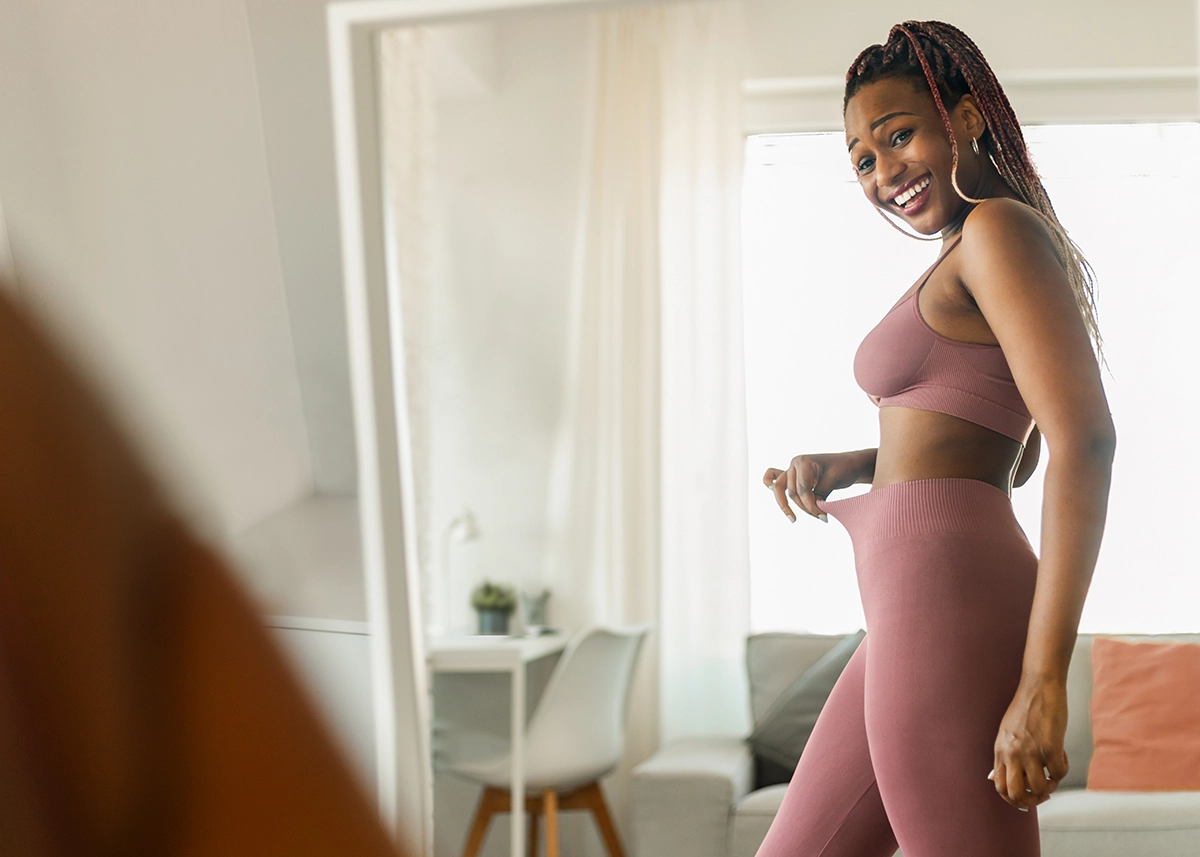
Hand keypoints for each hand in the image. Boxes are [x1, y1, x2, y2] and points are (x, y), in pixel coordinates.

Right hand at [762, 450, 871, 521]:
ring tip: (803, 518)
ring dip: (793, 506)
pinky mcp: (794, 477)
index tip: (823, 516)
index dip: (811, 505)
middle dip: (804, 507)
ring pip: (784, 492)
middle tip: (821, 517)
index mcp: (803, 461)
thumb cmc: (843, 468)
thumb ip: (819, 493)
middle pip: (791, 492)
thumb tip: (811, 507)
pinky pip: (775, 479)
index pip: (801, 489)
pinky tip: (770, 489)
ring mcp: (792, 470)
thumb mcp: (833, 480)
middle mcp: (794, 465)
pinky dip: (769, 483)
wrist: (850, 464)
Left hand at [989, 677, 1070, 810]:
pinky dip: (1063, 769)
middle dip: (1031, 802)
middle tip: (1043, 794)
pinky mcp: (1050, 747)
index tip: (1027, 797)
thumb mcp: (1006, 734)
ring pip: (1039, 788)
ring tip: (1053, 771)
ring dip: (1051, 785)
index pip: (1000, 787)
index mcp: (1000, 750)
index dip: (1014, 799)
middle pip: (1016, 794)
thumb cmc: (1026, 710)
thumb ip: (1003, 757)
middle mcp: (1012, 753)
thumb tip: (994, 780)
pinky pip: (1059, 774)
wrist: (1040, 687)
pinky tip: (1062, 754)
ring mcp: (1031, 751)